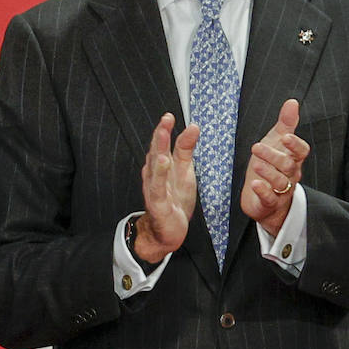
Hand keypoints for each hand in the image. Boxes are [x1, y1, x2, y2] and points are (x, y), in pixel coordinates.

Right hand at [135, 113, 199, 260]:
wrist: (167, 231)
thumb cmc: (174, 199)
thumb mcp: (184, 171)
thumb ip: (186, 150)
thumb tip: (193, 127)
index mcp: (161, 166)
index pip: (162, 145)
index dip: (165, 130)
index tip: (170, 116)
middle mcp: (155, 175)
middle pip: (156, 152)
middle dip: (160, 135)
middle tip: (166, 119)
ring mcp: (155, 189)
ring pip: (155, 167)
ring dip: (158, 150)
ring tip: (162, 135)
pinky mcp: (158, 203)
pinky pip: (158, 187)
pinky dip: (160, 174)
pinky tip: (163, 162)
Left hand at [240, 99, 309, 233]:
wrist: (266, 198)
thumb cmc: (272, 166)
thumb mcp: (276, 142)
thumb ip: (286, 123)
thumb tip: (292, 102)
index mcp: (293, 159)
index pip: (302, 151)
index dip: (295, 145)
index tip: (286, 137)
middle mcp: (291, 174)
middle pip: (288, 165)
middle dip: (273, 156)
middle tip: (257, 147)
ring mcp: (282, 190)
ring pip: (280, 182)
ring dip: (268, 172)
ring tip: (256, 164)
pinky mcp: (270, 203)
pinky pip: (270, 198)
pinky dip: (264, 191)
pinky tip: (255, 184)